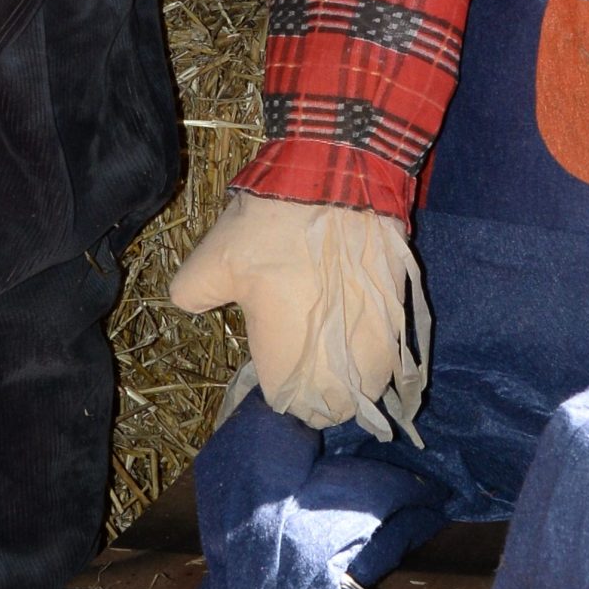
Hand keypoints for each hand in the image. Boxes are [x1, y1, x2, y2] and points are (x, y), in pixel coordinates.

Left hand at [170, 192, 425, 441]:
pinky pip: (388, 350)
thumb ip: (192, 293)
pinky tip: (354, 314)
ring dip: (349, 371)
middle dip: (316, 386)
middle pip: (332, 405)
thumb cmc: (272, 229)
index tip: (272, 354)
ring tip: (329, 334)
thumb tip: (187, 304)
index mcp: (292, 365)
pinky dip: (371, 342)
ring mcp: (377, 345)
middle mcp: (340, 369)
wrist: (338, 182)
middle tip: (300, 347)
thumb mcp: (213, 259)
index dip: (279, 383)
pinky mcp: (401, 315)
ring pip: (366, 383)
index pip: (289, 405)